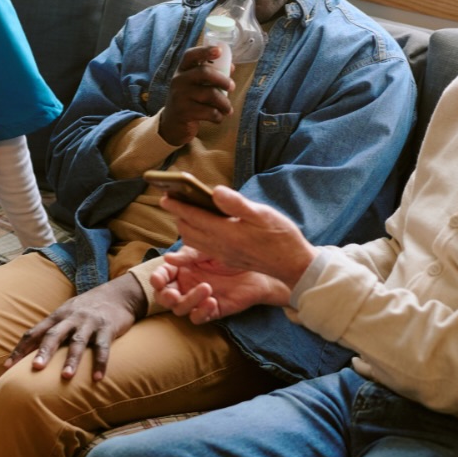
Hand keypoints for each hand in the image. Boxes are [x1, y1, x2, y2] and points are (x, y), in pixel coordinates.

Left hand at [4, 274, 146, 380]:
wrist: (118, 294)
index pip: (34, 332)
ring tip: (66, 376)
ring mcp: (89, 323)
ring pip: (78, 341)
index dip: (21, 348)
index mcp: (57, 316)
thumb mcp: (67, 313)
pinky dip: (101, 363)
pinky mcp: (107, 328)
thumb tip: (28, 352)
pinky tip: (98, 378)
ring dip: (71, 359)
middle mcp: (71, 318)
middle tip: (35, 368)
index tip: (8, 367)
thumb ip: (51, 330)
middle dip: (44, 351)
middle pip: (54, 335)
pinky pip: (103, 347)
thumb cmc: (87, 308)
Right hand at [151, 246, 289, 323]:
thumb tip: (167, 258)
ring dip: (189, 301)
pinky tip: (212, 302)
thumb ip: (189, 255)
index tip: (158, 280)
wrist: (258, 266)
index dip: (157, 279)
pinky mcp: (212, 310)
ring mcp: (198, 299)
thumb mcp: (207, 249)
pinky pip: (198, 318)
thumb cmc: (232, 253)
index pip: (162, 276)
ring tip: (207, 288)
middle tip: (173, 295)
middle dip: (165, 297)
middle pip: (165, 297)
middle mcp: (186, 285)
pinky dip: (201, 312)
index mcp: (182, 268)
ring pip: (180, 309)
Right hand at [159, 46, 234, 145]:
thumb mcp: (195, 85)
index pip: (190, 55)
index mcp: (182, 70)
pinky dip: (218, 116)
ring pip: (210, 94)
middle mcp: (178, 80)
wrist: (172, 124)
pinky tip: (218, 118)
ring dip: (224, 103)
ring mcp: (180, 96)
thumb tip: (230, 67)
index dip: (205, 51)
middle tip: (232, 87)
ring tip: (228, 109)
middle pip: (204, 72)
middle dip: (223, 79)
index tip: (218, 50)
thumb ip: (211, 75)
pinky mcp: (184, 112)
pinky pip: (209, 112)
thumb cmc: (189, 100)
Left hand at [160, 187, 315, 287]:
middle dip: (178, 216)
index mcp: (227, 233)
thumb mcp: (262, 214)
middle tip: (171, 200)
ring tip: (182, 212)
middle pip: (188, 231)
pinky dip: (195, 236)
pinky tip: (200, 227)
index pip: (194, 217)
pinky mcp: (228, 259)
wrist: (292, 264)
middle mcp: (221, 246)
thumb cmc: (280, 235)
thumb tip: (214, 192)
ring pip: (194, 241)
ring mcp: (224, 255)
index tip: (165, 196)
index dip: (178, 206)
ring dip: (184, 227)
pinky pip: (203, 248)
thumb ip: (236, 204)